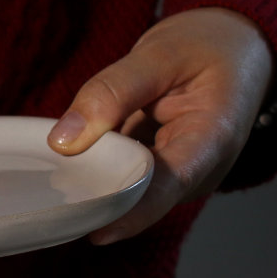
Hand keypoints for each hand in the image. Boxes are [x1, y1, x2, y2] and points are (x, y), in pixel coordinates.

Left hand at [48, 7, 273, 243]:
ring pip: (126, 188)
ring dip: (91, 182)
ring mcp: (180, 174)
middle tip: (47, 196)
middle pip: (141, 195)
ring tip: (52, 176)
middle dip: (96, 197)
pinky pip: (122, 176)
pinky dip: (95, 168)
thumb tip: (63, 141)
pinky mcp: (160, 171)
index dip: (130, 212)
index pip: (168, 186)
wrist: (231, 47)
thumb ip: (111, 92)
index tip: (94, 230)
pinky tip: (68, 161)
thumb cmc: (205, 48)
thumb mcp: (159, 55)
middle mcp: (200, 168)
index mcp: (212, 137)